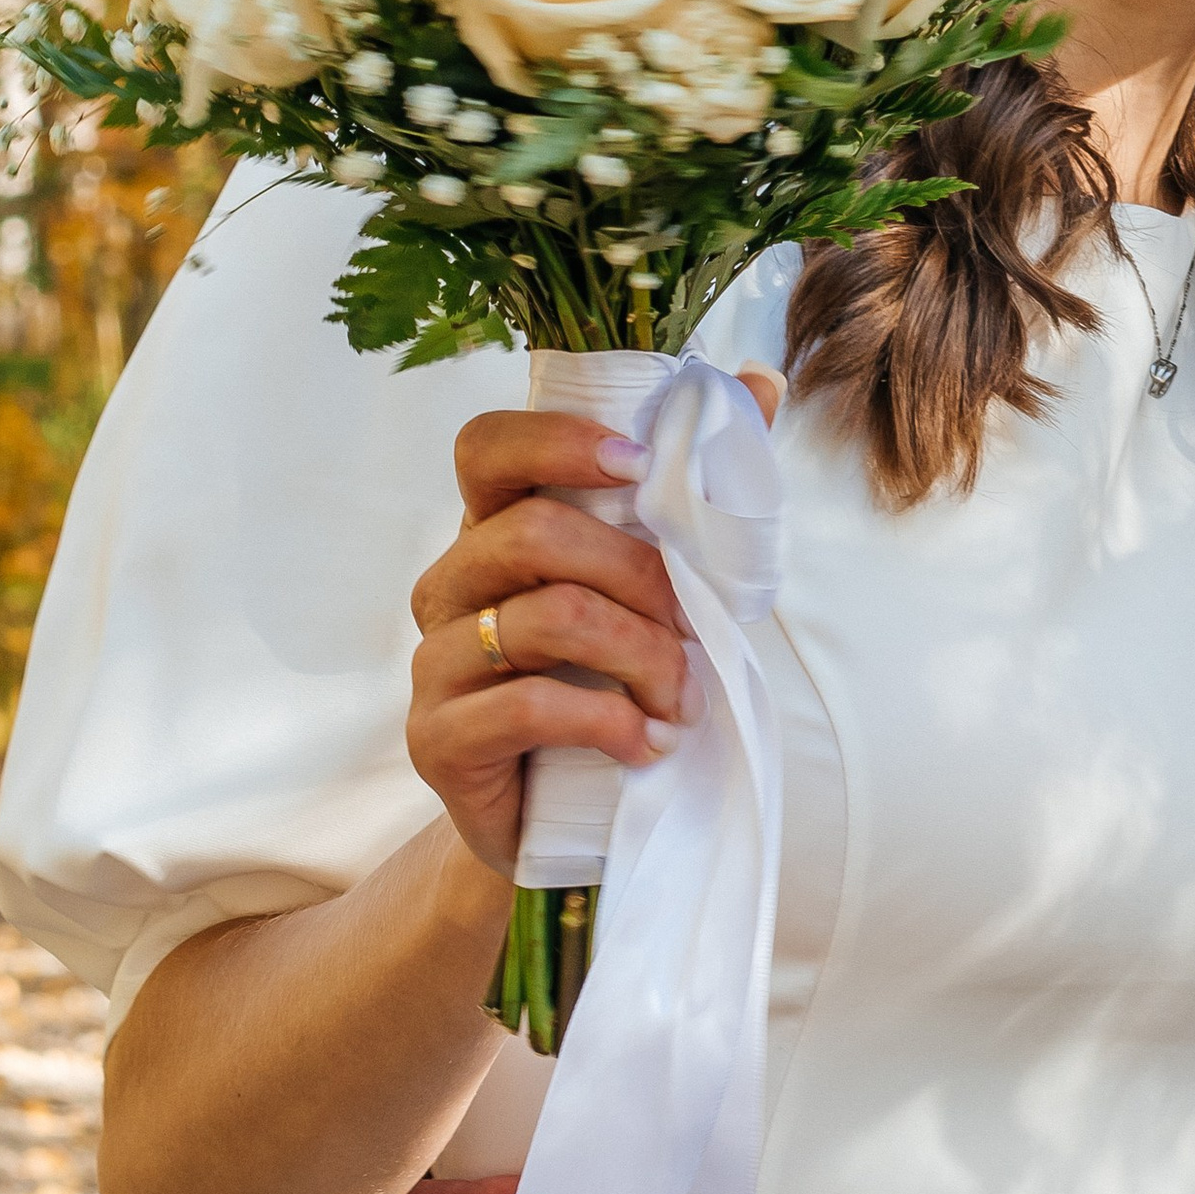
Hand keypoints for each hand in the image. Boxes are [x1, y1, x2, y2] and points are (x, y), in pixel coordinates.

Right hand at [407, 408, 698, 875]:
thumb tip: (759, 377)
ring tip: (684, 699)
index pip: (486, 447)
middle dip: (640, 576)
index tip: (638, 465)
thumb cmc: (616, 679)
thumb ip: (702, 481)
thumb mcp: (665, 581)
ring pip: (545, 617)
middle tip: (697, 626)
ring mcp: (434, 660)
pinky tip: (646, 742)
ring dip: (642, 656)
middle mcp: (450, 581)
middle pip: (533, 532)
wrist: (568, 816)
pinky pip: (526, 705)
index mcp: (496, 527)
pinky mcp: (435, 738)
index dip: (555, 441)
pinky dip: (609, 721)